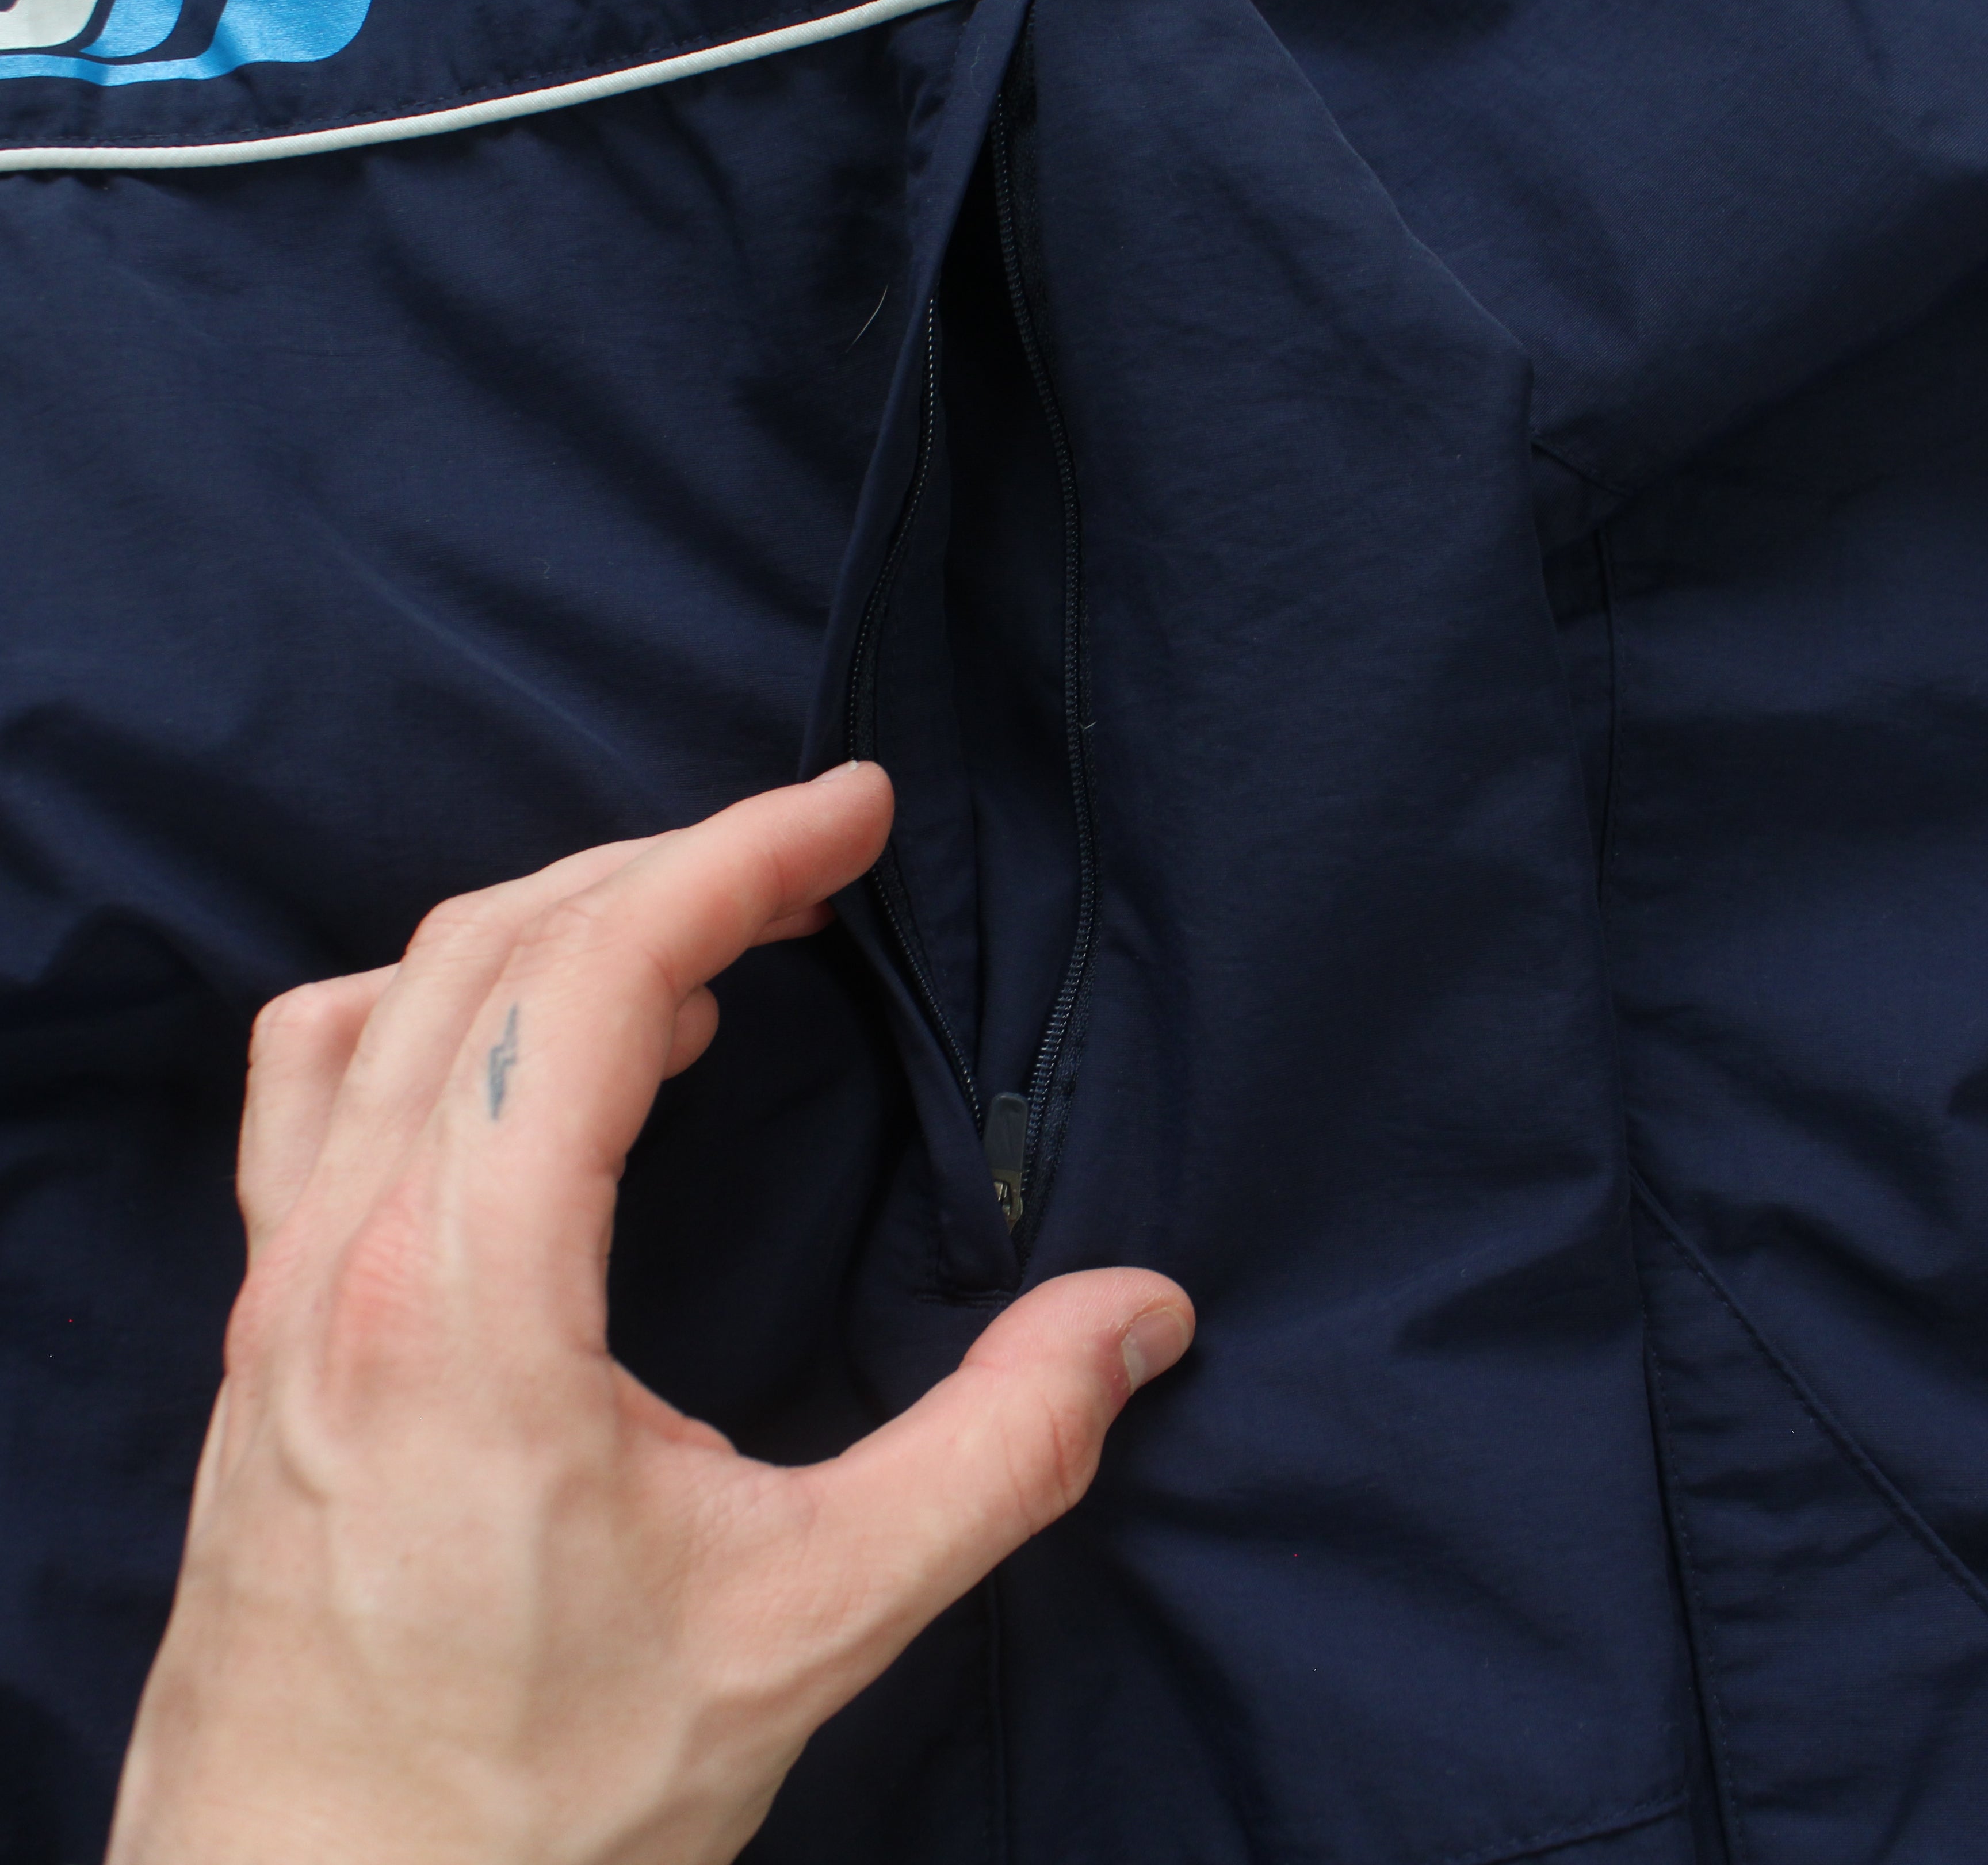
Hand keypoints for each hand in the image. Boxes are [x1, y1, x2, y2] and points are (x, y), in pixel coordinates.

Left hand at [105, 762, 1192, 1864]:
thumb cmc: (535, 1802)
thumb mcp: (812, 1626)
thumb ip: (994, 1454)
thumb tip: (1140, 1315)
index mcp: (462, 1305)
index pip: (586, 979)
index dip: (734, 857)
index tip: (850, 808)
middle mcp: (340, 1261)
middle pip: (495, 950)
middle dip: (674, 863)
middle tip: (817, 859)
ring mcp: (280, 1290)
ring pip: (392, 997)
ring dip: (553, 925)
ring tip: (695, 941)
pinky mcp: (266, 1331)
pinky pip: (317, 1086)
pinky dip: (433, 1008)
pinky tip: (527, 1060)